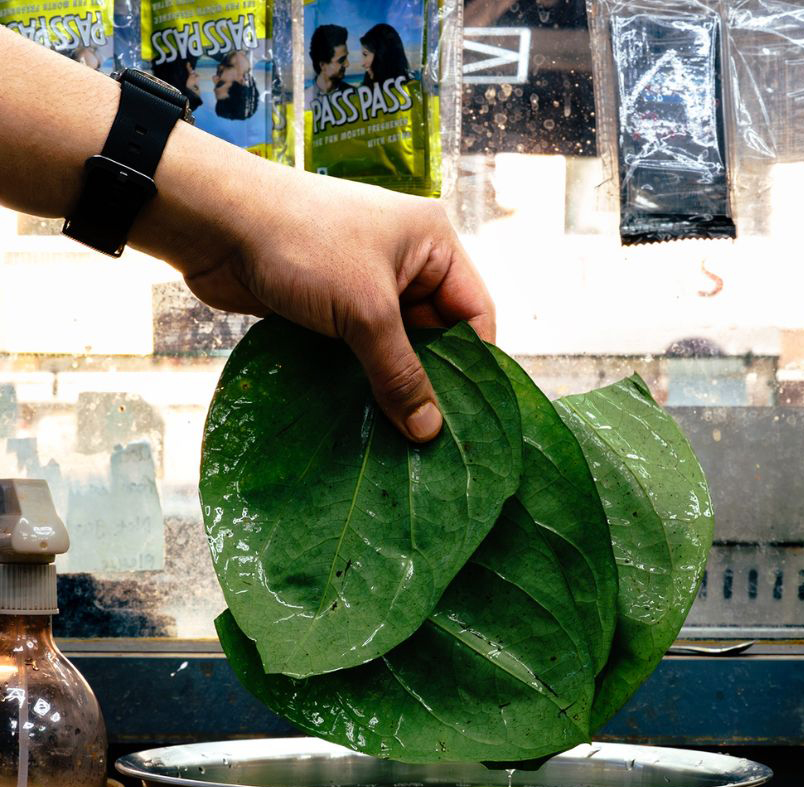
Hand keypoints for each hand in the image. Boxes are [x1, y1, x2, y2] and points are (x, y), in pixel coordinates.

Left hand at [141, 148, 494, 443]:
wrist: (212, 219)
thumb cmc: (302, 245)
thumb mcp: (365, 310)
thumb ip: (400, 373)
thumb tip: (429, 431)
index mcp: (433, 243)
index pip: (476, 313)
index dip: (475, 365)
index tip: (467, 416)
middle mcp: (407, 261)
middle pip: (437, 335)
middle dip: (431, 380)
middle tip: (433, 437)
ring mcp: (366, 282)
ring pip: (396, 346)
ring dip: (393, 384)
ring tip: (400, 437)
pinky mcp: (331, 303)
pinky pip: (360, 349)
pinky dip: (362, 378)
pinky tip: (364, 415)